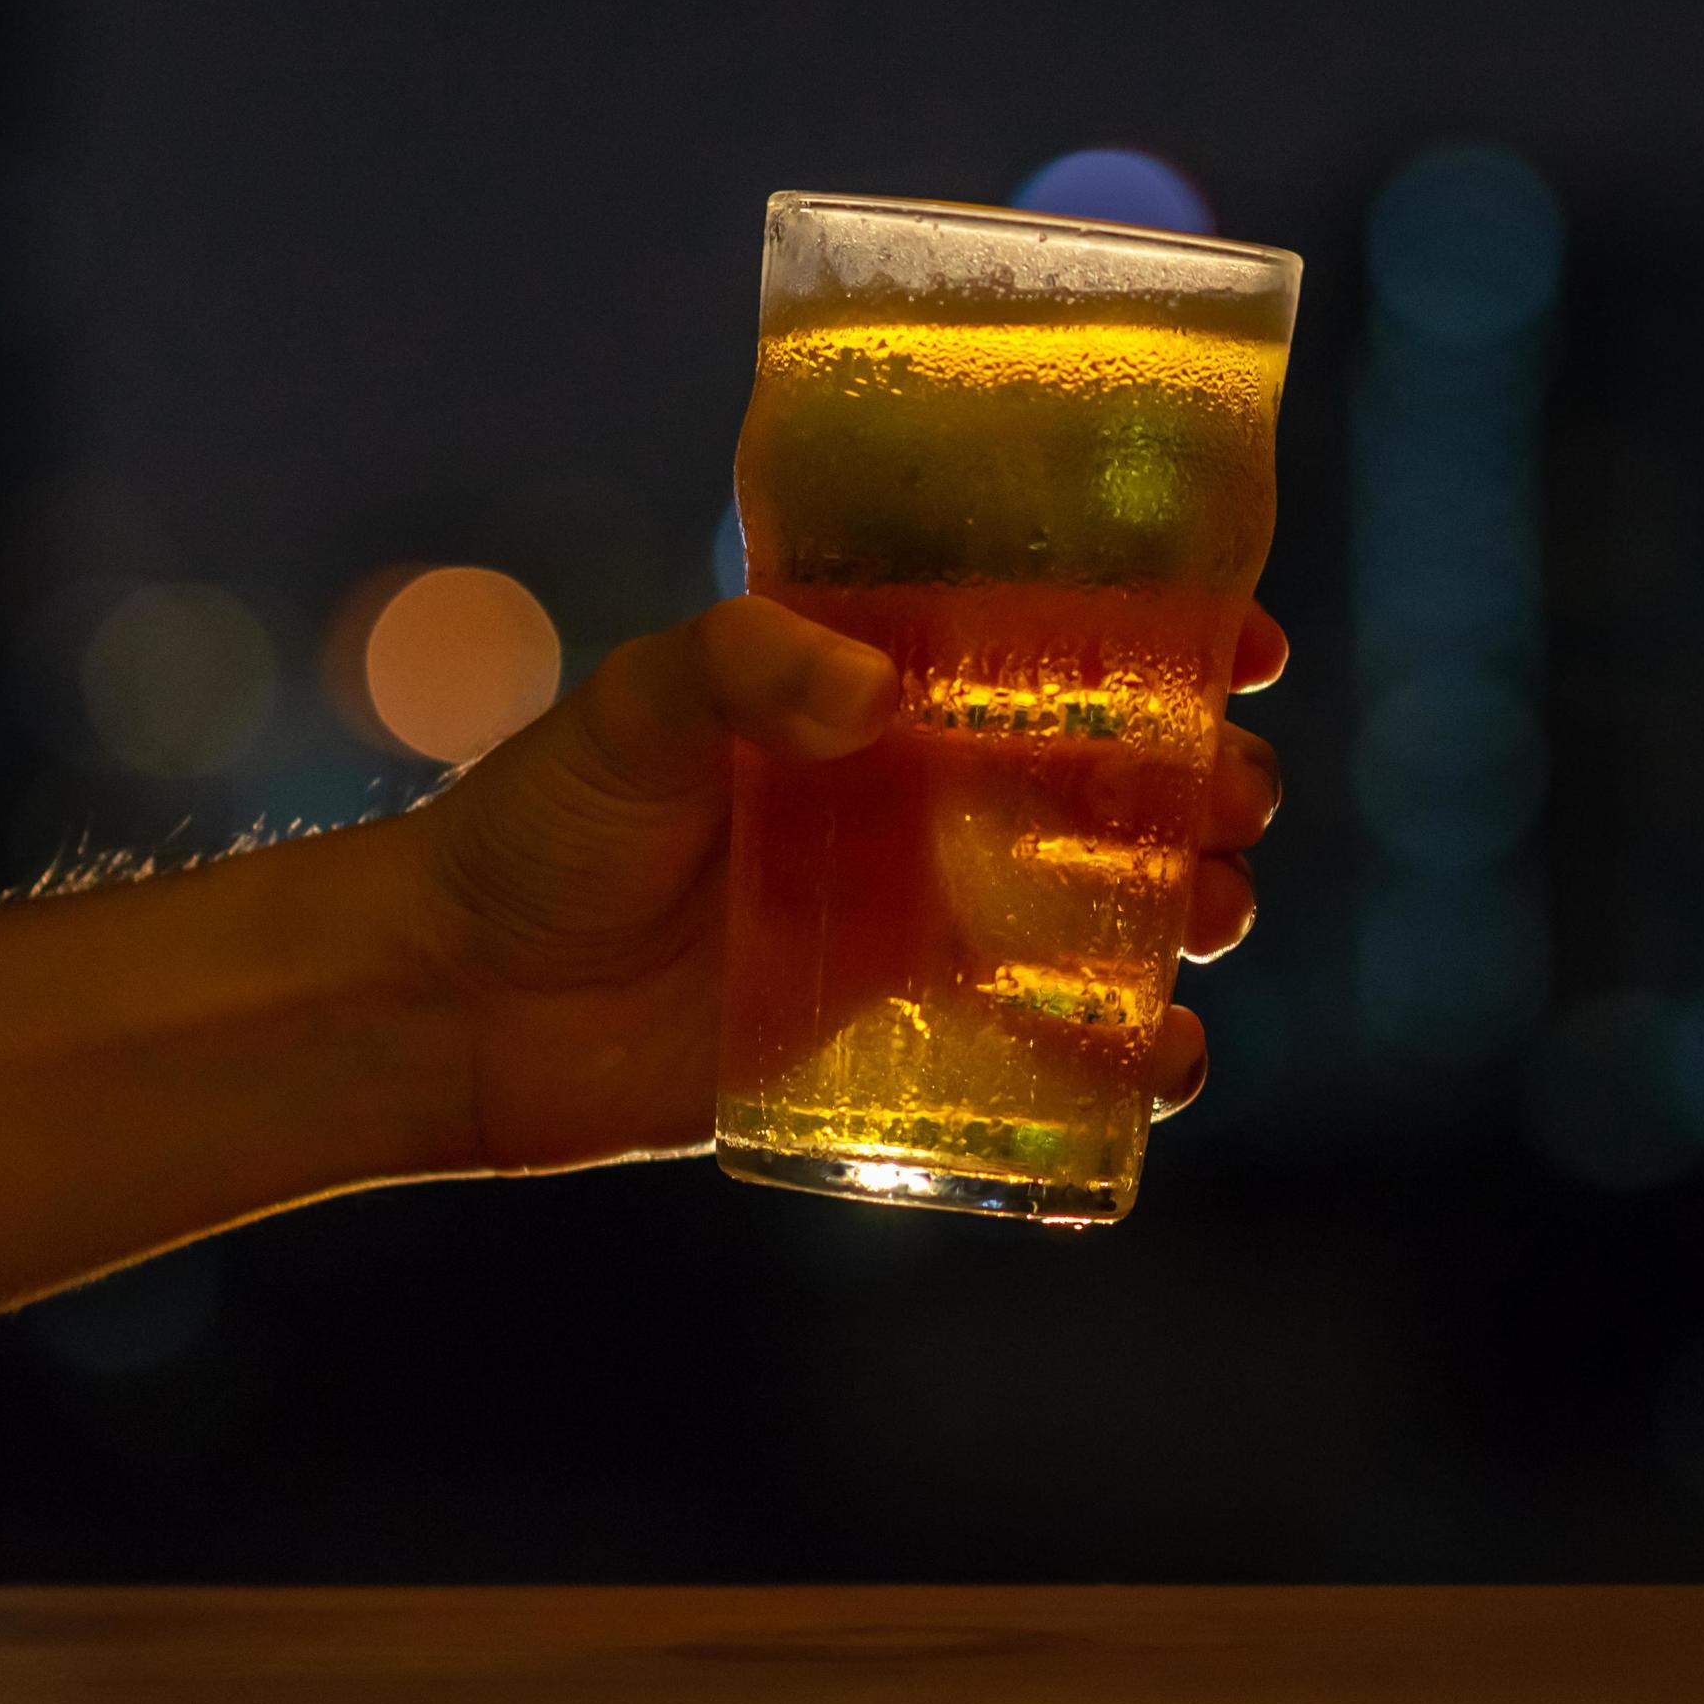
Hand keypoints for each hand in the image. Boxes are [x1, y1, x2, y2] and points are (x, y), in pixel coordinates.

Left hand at [403, 595, 1286, 1174]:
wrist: (458, 1004)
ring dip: (1191, 912)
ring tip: (1201, 919)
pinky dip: (1128, 1058)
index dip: (1174, 640)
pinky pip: (1055, 1047)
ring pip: (1116, 913)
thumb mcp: (633, 710)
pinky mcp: (912, 1040)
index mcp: (892, 697)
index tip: (1245, 645)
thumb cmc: (540, 827)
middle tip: (1227, 804)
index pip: (1062, 649)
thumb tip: (874, 690)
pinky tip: (1158, 1062)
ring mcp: (933, 923)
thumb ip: (742, 669)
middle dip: (1211, 789)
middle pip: (1125, 786)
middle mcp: (934, 803)